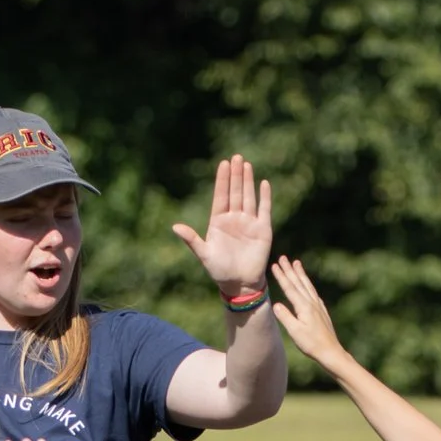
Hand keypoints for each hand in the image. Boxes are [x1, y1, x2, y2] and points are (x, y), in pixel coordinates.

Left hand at [172, 157, 272, 293]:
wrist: (240, 284)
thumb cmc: (219, 270)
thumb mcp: (204, 254)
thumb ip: (191, 239)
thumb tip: (175, 226)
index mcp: (219, 222)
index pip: (221, 196)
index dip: (222, 180)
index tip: (223, 164)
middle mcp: (234, 219)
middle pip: (235, 192)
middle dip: (235, 175)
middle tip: (236, 157)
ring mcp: (249, 223)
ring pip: (248, 197)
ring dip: (248, 181)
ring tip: (246, 165)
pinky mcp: (263, 230)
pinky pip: (264, 209)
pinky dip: (265, 197)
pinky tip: (264, 183)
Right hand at [268, 256, 352, 371]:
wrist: (331, 351)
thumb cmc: (311, 344)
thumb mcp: (295, 331)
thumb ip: (285, 317)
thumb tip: (276, 304)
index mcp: (304, 307)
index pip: (290, 288)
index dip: (282, 276)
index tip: (275, 265)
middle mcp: (311, 303)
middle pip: (298, 282)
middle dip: (290, 269)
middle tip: (283, 257)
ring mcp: (318, 306)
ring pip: (307, 285)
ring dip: (300, 274)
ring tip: (296, 263)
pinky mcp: (322, 311)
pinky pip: (313, 292)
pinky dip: (308, 284)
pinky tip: (308, 284)